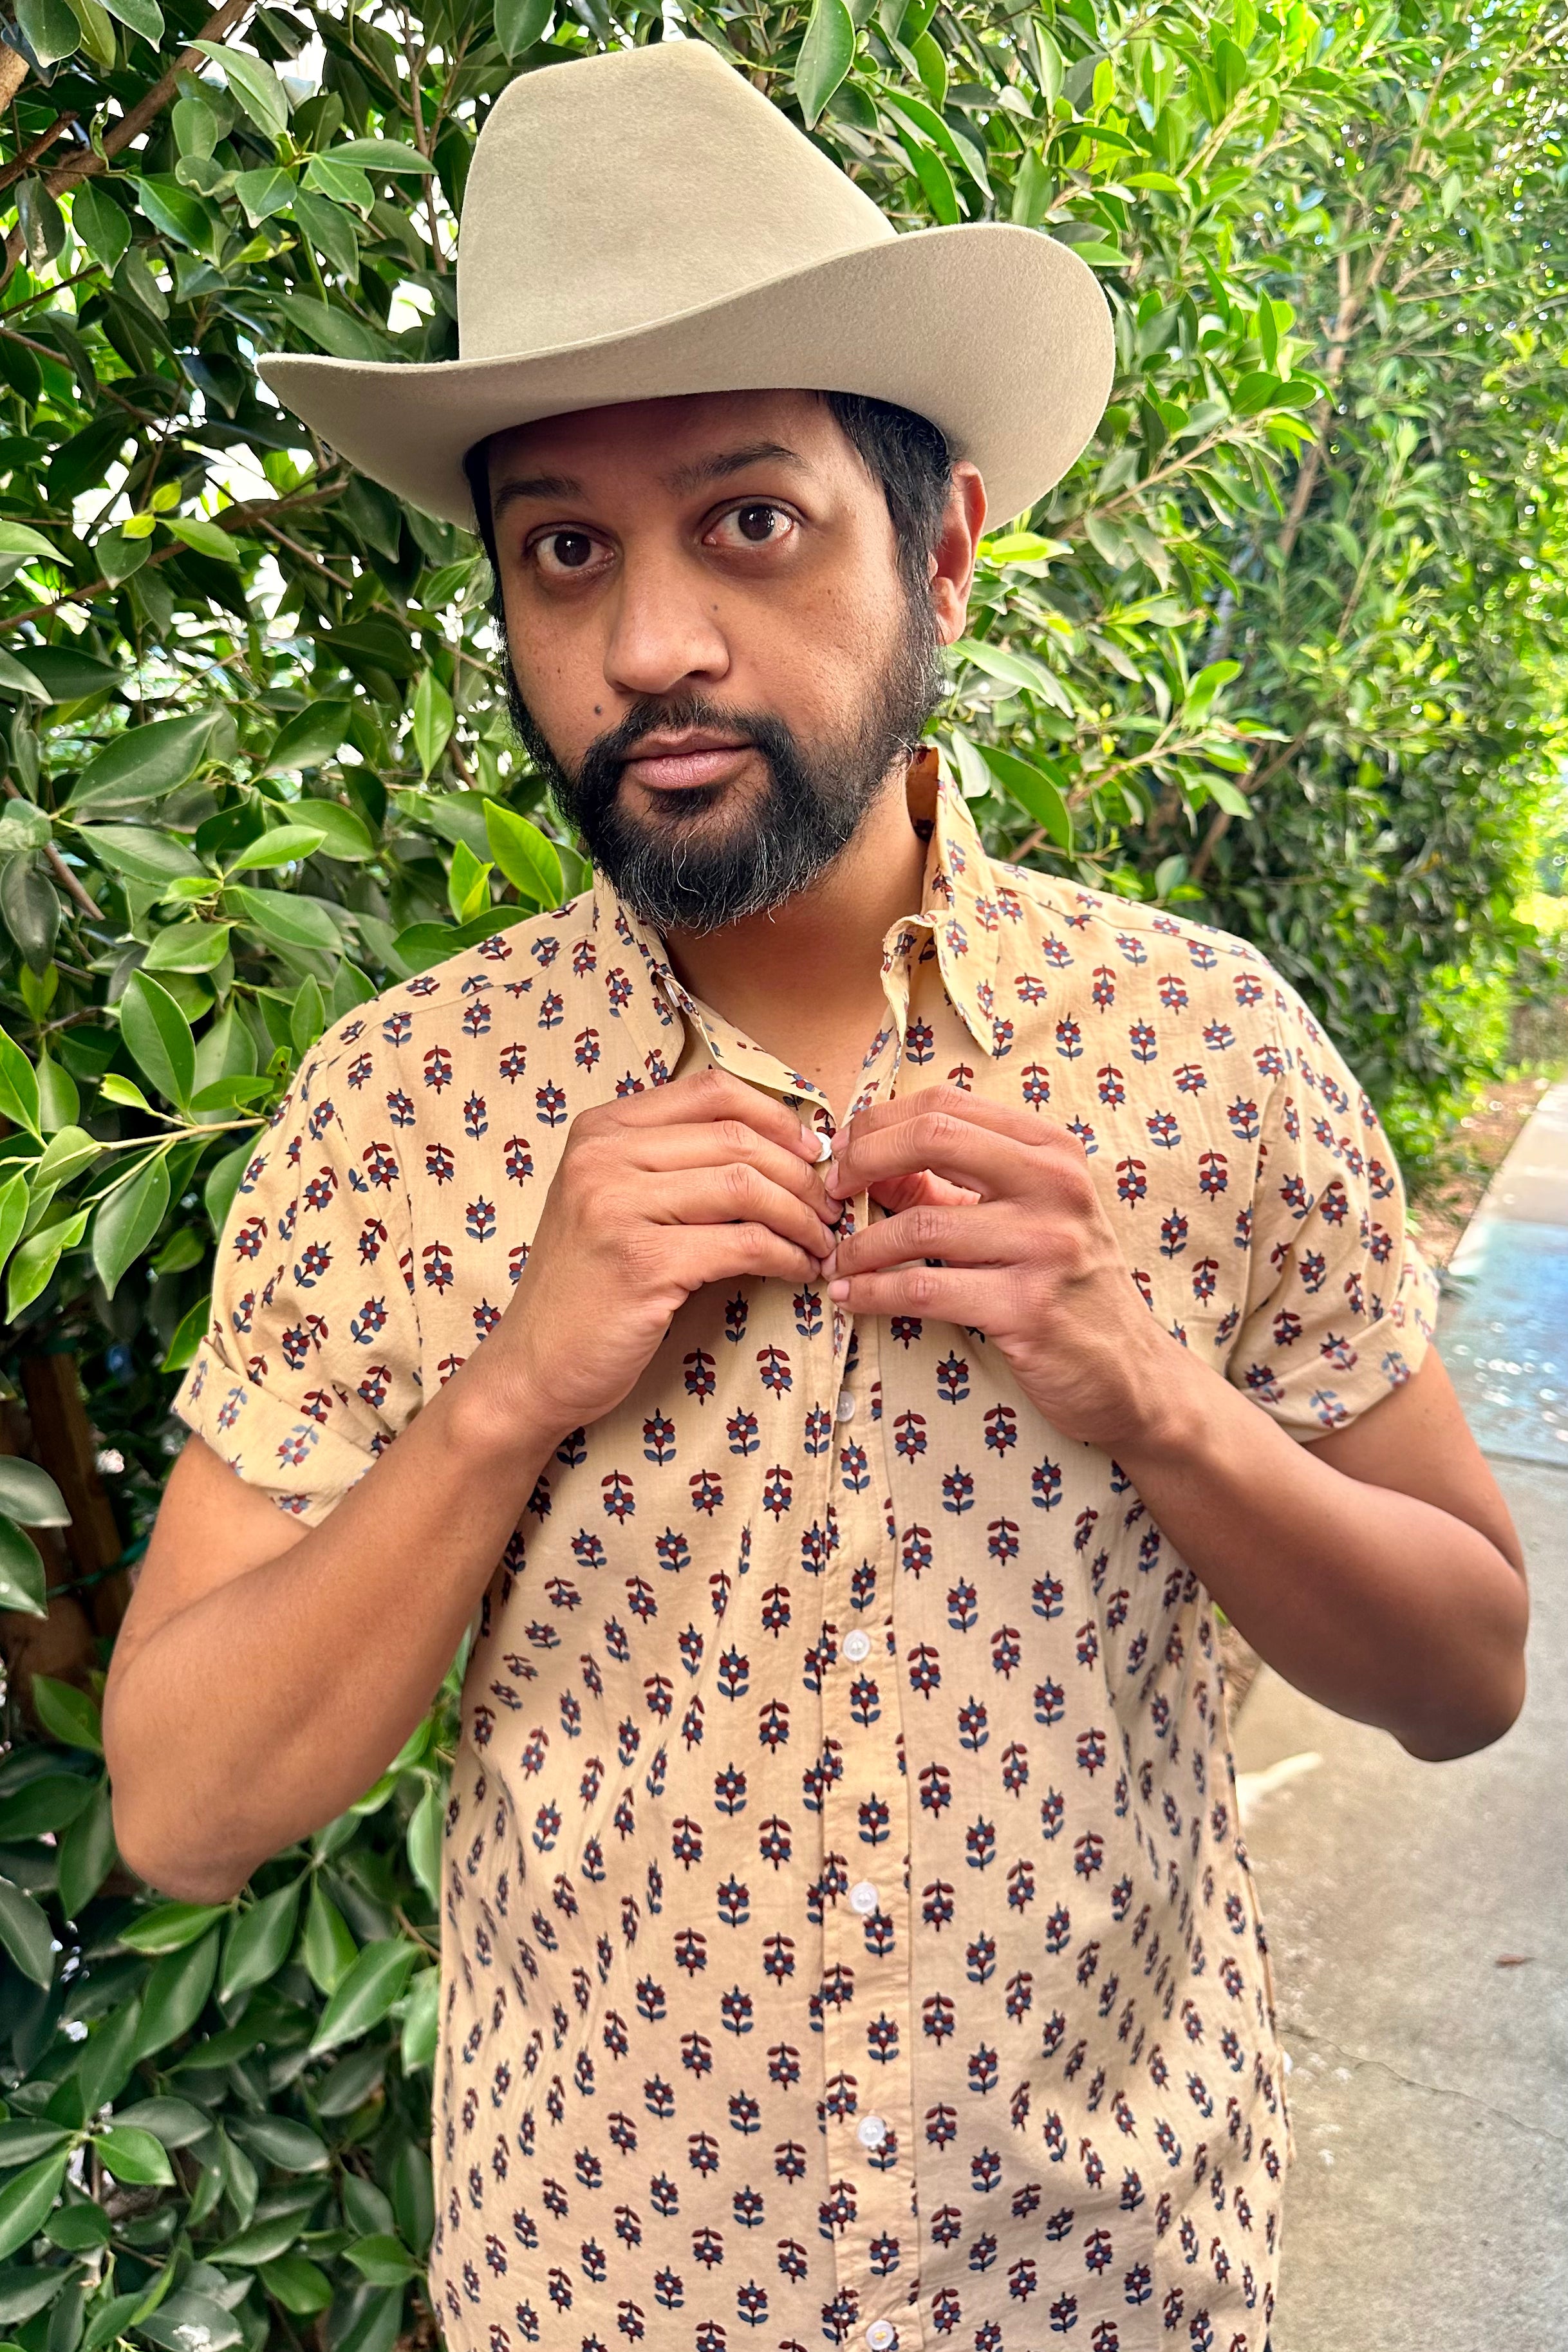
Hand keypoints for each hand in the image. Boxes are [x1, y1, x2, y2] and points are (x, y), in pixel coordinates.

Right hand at [486, 1065, 836, 1443]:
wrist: (533, 1364)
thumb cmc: (590, 1285)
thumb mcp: (618, 1201)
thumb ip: (676, 1164)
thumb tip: (786, 1147)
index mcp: (601, 1128)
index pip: (712, 1090)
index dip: (778, 1117)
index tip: (814, 1154)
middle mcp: (602, 1156)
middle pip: (737, 1138)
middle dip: (802, 1175)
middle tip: (831, 1208)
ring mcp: (616, 1207)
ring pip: (746, 1187)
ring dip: (801, 1216)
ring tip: (822, 1242)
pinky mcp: (642, 1263)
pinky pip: (744, 1243)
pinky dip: (786, 1255)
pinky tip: (798, 1270)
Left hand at [822, 1087, 1184, 1453]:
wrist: (1130, 1372)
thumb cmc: (1066, 1284)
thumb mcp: (1024, 1215)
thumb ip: (951, 1183)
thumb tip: (864, 1162)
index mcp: (1052, 1151)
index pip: (947, 1106)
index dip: (880, 1121)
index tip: (843, 1150)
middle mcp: (1056, 1186)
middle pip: (932, 1138)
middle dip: (862, 1161)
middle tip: (830, 1194)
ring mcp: (1045, 1246)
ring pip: (919, 1224)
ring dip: (858, 1244)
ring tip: (834, 1260)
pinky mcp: (1026, 1309)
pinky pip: (923, 1289)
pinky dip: (871, 1291)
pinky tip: (849, 1296)